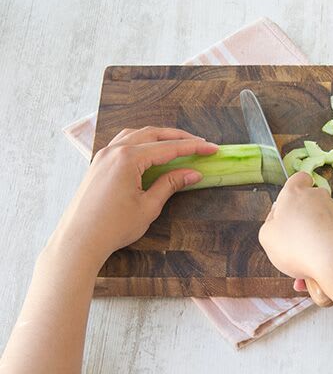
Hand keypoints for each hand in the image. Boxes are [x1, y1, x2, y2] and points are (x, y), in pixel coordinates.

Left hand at [50, 126, 217, 267]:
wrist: (79, 241)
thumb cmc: (113, 227)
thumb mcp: (149, 206)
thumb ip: (171, 184)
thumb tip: (193, 173)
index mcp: (128, 158)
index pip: (169, 148)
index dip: (194, 147)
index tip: (212, 148)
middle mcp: (114, 150)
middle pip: (153, 134)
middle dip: (179, 138)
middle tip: (201, 144)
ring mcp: (104, 155)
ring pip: (137, 134)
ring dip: (160, 136)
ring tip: (178, 144)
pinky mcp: (98, 163)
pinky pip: (123, 142)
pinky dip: (141, 141)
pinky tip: (150, 149)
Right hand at [258, 172, 332, 288]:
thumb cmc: (296, 245)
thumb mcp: (267, 237)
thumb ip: (270, 225)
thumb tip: (277, 220)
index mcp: (295, 193)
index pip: (299, 178)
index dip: (295, 189)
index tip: (290, 205)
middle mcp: (318, 196)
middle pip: (311, 201)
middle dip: (305, 218)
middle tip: (296, 240)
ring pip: (324, 220)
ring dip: (317, 236)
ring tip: (308, 260)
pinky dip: (329, 248)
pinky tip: (321, 266)